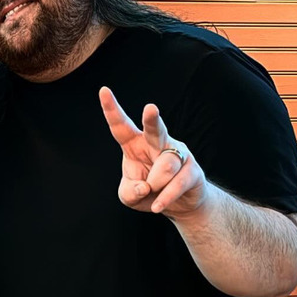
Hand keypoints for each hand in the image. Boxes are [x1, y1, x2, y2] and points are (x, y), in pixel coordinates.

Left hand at [99, 87, 207, 217]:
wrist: (179, 206)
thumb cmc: (149, 192)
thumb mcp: (129, 196)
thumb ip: (129, 192)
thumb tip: (145, 186)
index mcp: (135, 144)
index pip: (121, 126)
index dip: (112, 109)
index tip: (103, 90)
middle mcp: (156, 143)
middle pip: (154, 129)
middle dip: (152, 119)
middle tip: (150, 108)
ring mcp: (177, 154)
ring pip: (165, 165)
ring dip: (155, 184)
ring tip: (153, 191)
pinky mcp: (193, 169)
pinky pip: (177, 182)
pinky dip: (165, 197)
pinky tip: (157, 206)